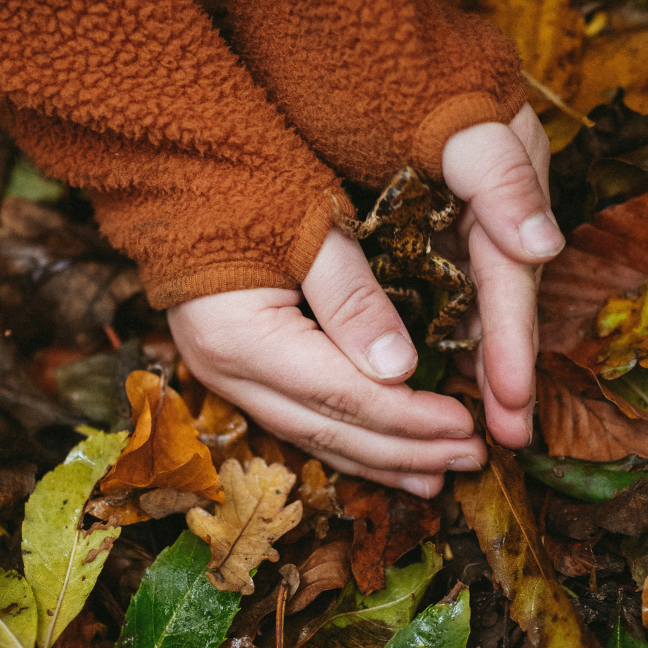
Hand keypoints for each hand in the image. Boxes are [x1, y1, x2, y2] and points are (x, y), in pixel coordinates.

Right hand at [166, 104, 559, 492]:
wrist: (174, 170)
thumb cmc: (244, 182)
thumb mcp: (306, 223)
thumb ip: (351, 296)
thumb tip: (401, 369)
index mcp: (241, 336)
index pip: (341, 395)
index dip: (409, 417)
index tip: (467, 425)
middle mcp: (226, 371)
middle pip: (328, 428)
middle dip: (405, 450)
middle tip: (473, 460)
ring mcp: (224, 376)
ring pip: (312, 436)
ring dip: (381, 459)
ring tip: (439, 476)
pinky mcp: (235, 371)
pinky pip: (300, 421)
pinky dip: (350, 441)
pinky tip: (387, 455)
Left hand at [440, 105, 560, 448]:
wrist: (372, 39)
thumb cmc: (423, 80)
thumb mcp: (471, 125)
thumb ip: (503, 183)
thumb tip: (543, 248)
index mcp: (506, 199)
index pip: (509, 286)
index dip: (511, 346)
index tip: (511, 403)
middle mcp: (489, 219)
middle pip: (498, 311)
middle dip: (505, 377)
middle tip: (507, 442)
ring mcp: (458, 228)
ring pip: (472, 312)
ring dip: (478, 371)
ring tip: (479, 431)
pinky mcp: (426, 232)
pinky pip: (442, 298)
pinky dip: (445, 340)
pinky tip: (436, 378)